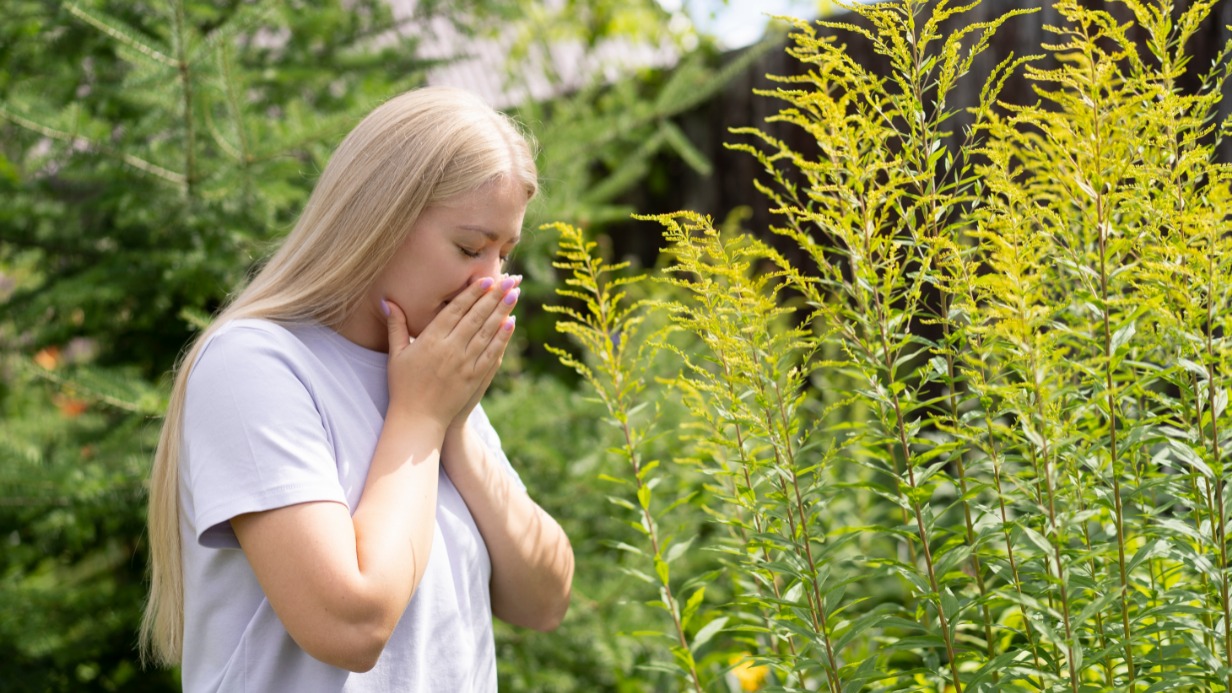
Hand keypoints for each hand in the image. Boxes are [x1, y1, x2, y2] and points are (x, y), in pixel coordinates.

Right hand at [383, 276, 518, 429]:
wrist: (418, 419)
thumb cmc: (403, 386)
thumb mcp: (396, 354)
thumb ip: (396, 326)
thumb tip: (386, 301)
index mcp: (431, 340)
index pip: (456, 310)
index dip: (473, 293)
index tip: (487, 279)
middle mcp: (451, 349)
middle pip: (476, 316)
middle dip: (494, 296)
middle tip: (509, 279)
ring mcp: (465, 364)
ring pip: (487, 332)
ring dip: (502, 311)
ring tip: (515, 294)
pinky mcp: (475, 377)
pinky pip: (492, 352)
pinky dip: (503, 337)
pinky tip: (511, 323)